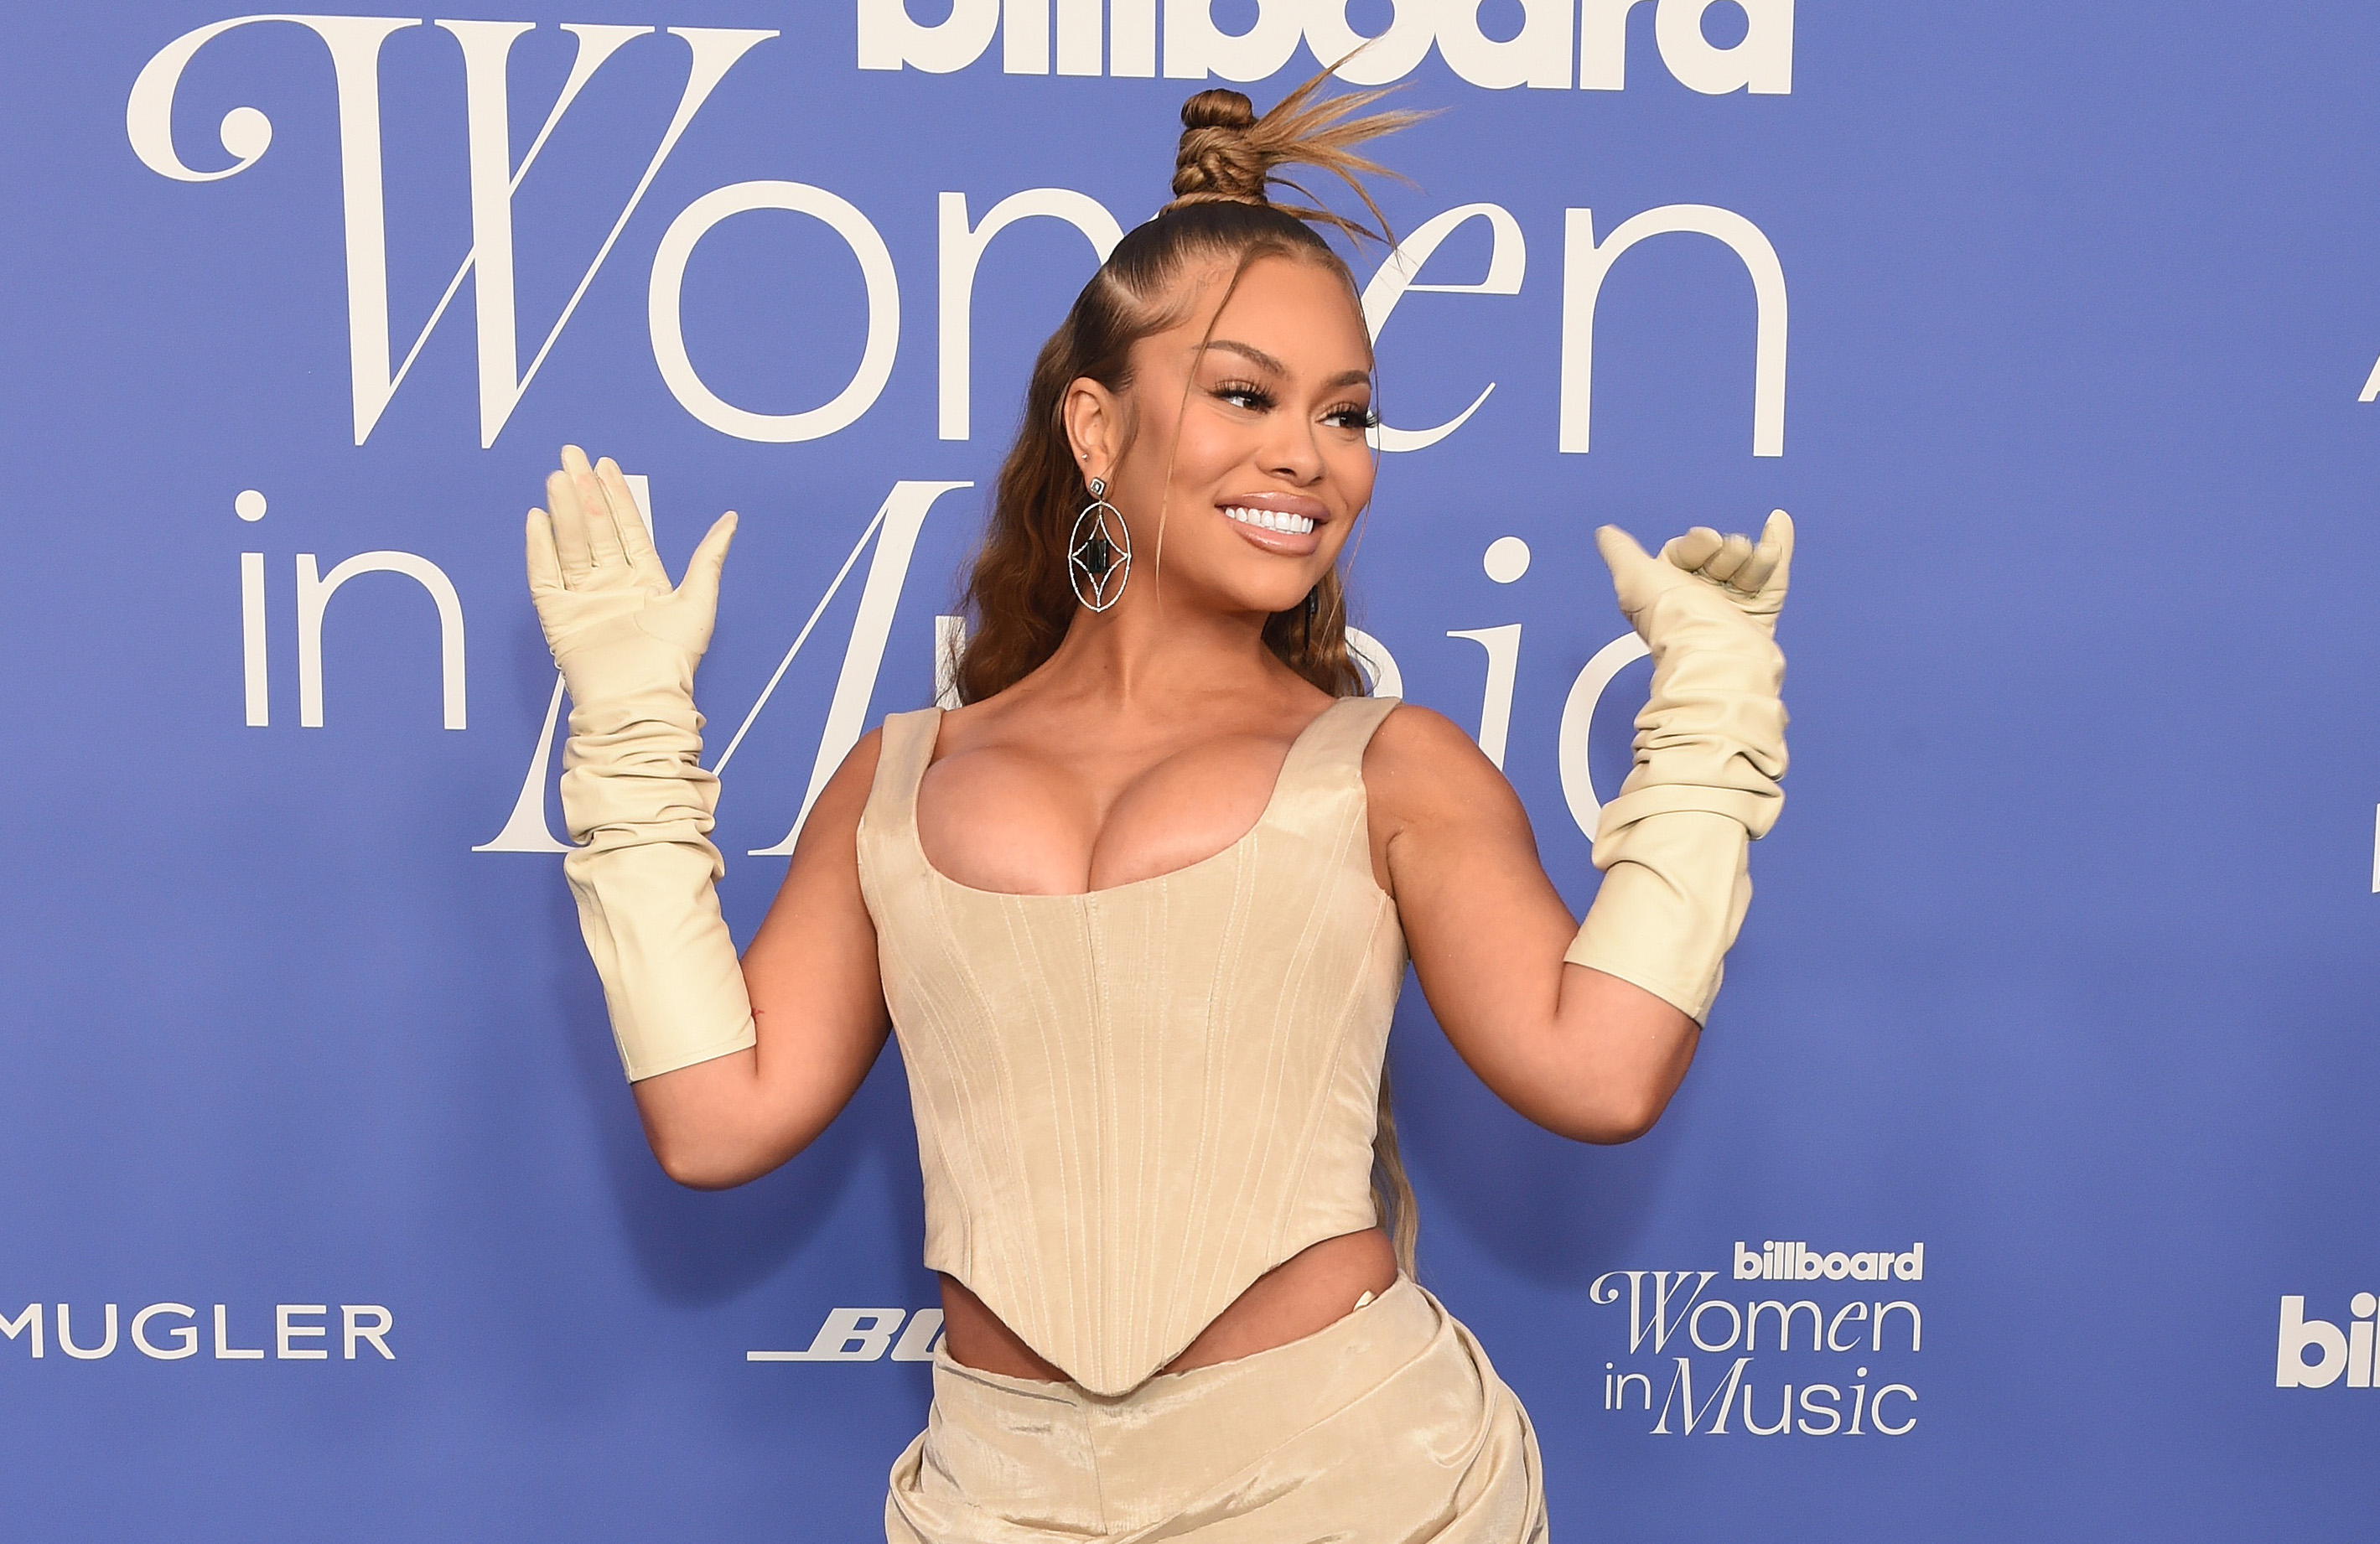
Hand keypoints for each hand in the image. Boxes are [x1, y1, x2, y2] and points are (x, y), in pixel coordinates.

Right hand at [525, 445, 736, 705]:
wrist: (640, 699)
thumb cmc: (673, 660)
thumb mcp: (699, 601)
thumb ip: (709, 557)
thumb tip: (730, 521)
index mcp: (644, 580)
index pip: (626, 528)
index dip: (616, 496)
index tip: (605, 465)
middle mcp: (611, 585)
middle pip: (594, 528)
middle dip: (584, 490)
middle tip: (572, 455)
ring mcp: (584, 599)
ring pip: (571, 544)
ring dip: (565, 510)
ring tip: (558, 477)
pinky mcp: (559, 617)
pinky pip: (545, 575)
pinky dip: (540, 548)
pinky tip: (538, 519)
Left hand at [1594, 509, 1792, 644]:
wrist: (1717, 651)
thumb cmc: (1675, 621)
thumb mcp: (1634, 577)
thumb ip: (1621, 552)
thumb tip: (1605, 534)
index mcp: (1668, 592)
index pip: (1687, 550)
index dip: (1698, 543)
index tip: (1706, 543)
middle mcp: (1698, 600)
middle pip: (1718, 554)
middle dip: (1725, 553)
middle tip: (1723, 565)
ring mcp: (1730, 608)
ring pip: (1745, 563)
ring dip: (1750, 556)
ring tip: (1750, 560)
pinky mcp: (1759, 614)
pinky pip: (1772, 575)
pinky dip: (1777, 546)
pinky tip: (1777, 522)